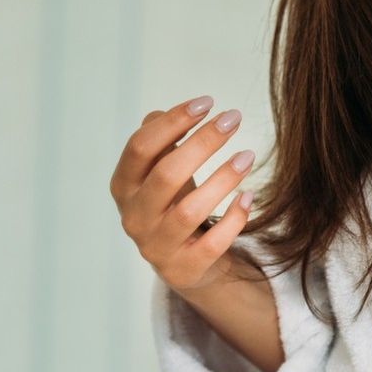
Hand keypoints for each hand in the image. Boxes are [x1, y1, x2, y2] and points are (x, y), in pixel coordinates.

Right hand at [109, 96, 256, 295]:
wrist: (183, 262)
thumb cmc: (173, 202)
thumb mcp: (161, 170)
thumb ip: (163, 140)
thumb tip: (173, 113)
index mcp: (124, 186)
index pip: (141, 148)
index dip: (172, 121)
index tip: (207, 102)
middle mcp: (134, 217)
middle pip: (166, 175)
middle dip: (202, 142)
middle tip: (233, 119)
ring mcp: (157, 246)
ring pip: (189, 211)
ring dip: (222, 179)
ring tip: (247, 156)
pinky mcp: (184, 269)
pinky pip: (212, 244)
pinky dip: (233, 219)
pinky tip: (248, 196)